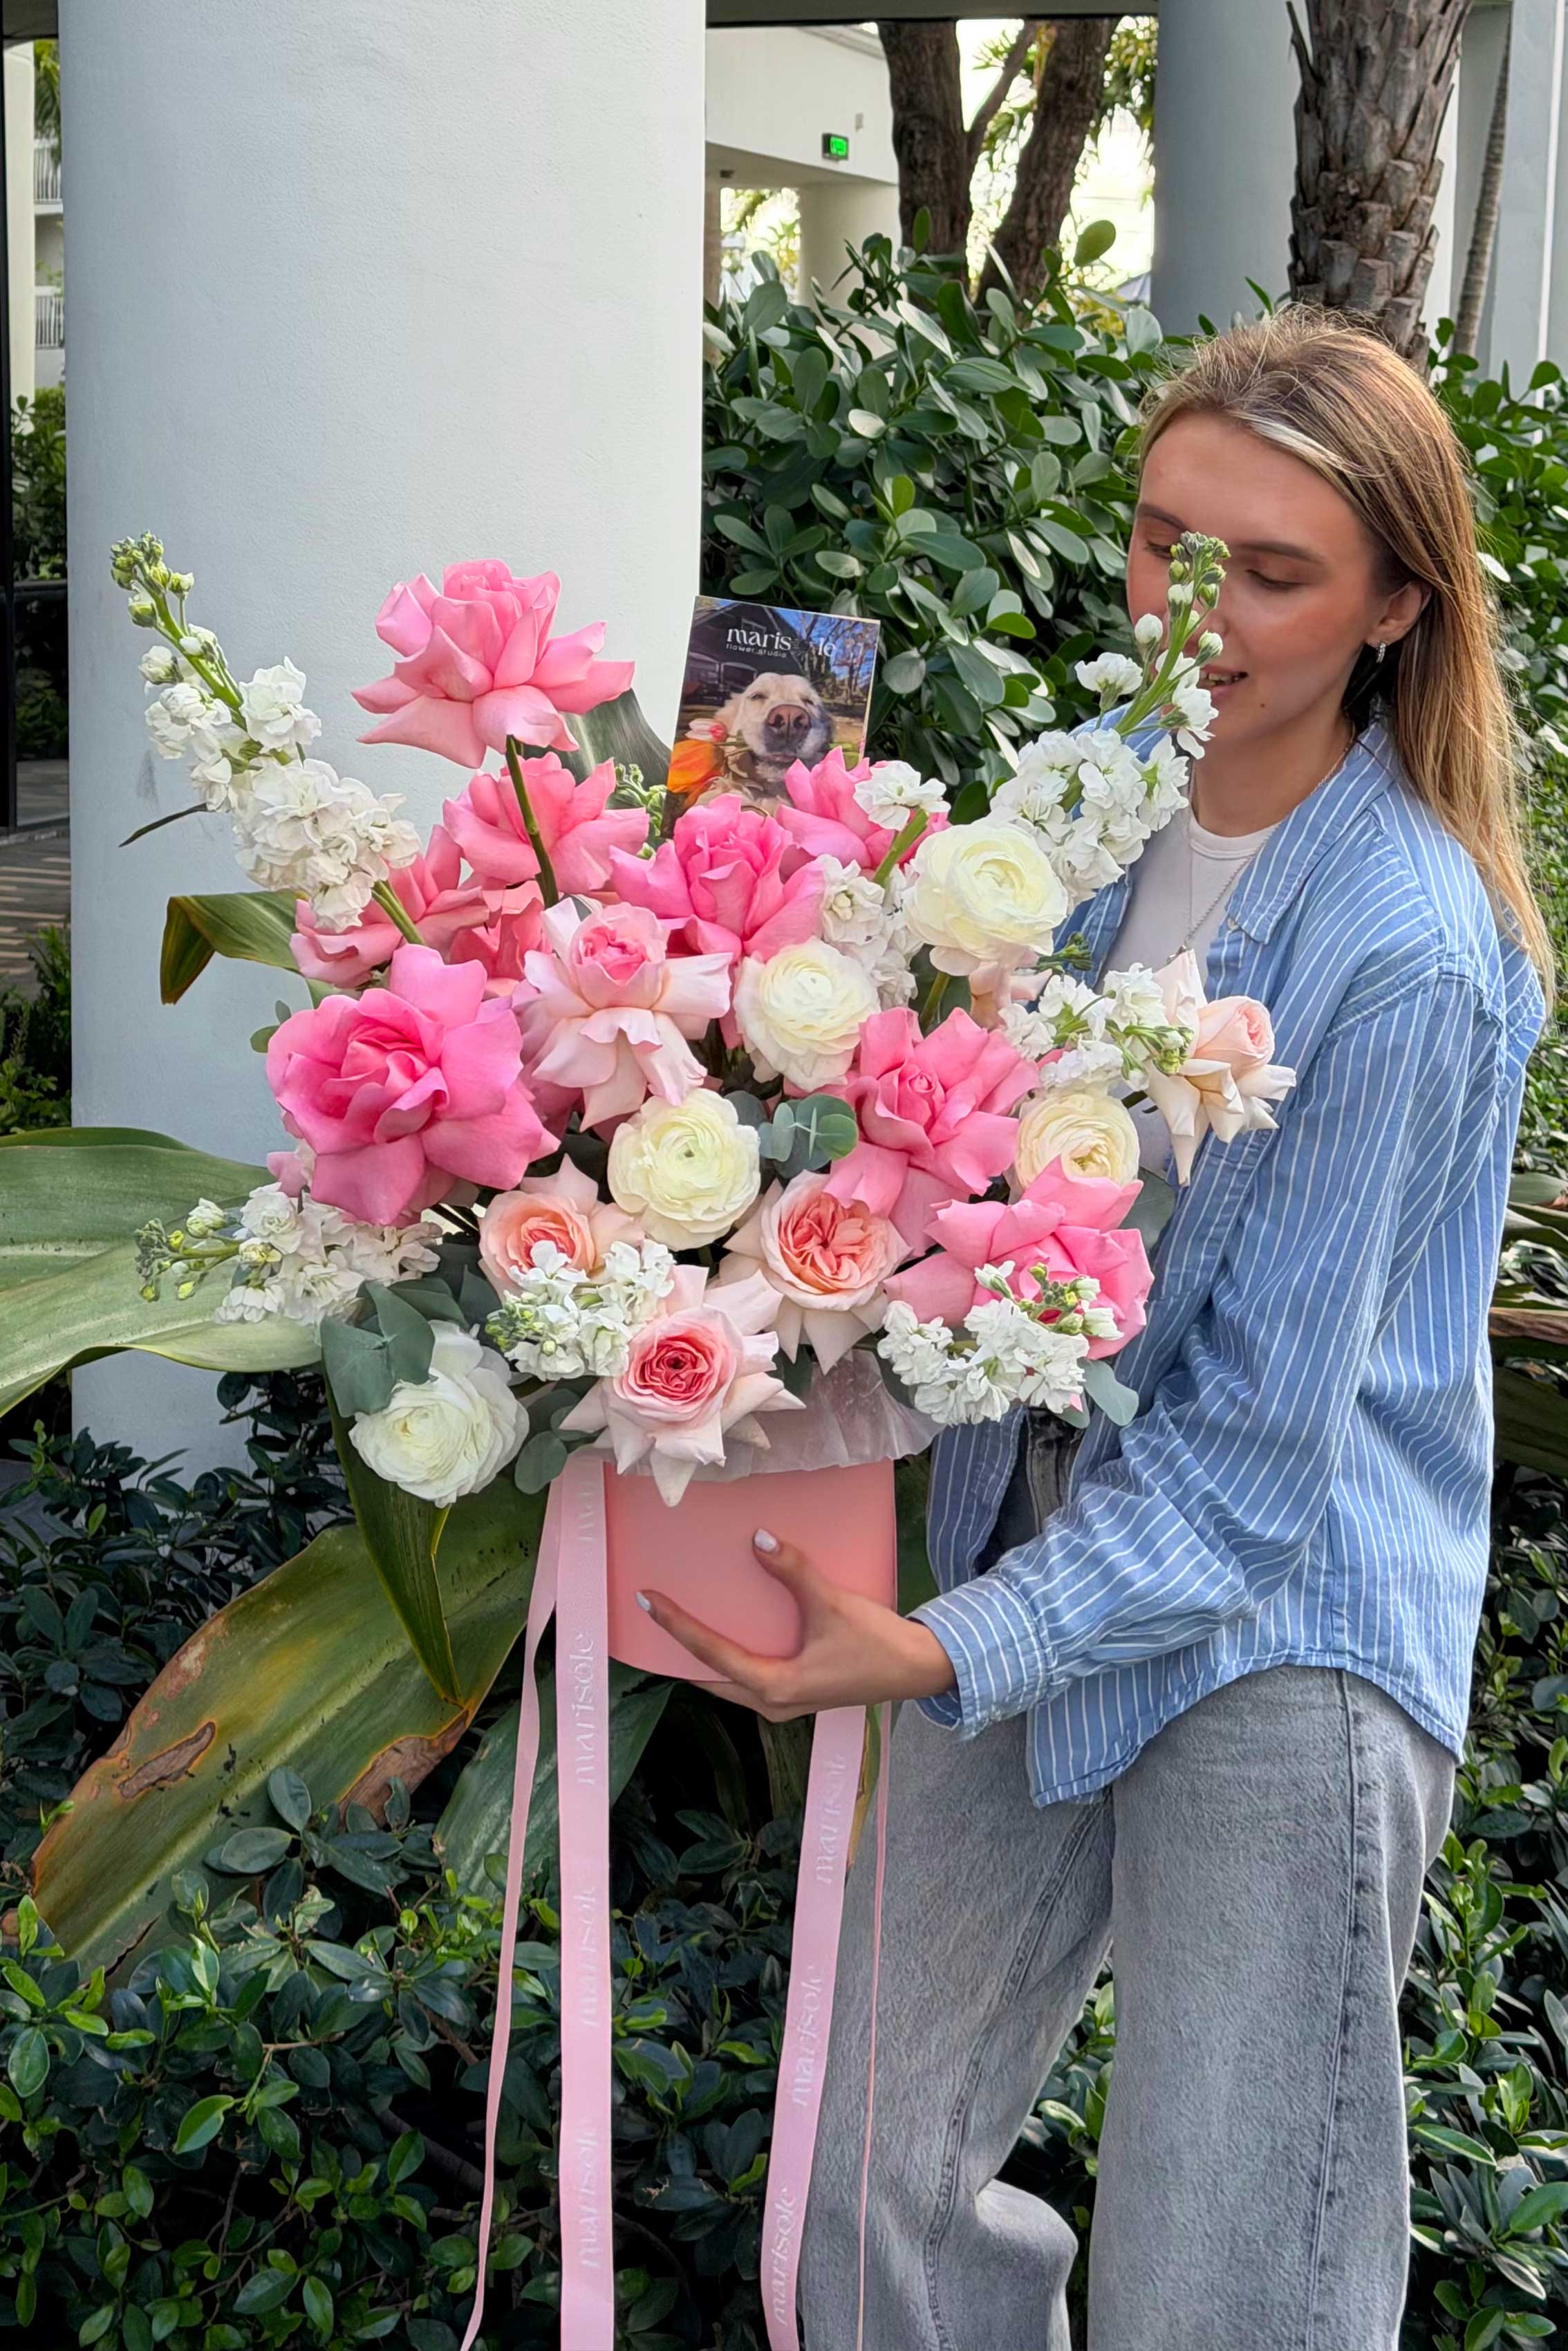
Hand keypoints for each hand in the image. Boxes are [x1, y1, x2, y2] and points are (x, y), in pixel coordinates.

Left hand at [638, 1528, 957, 1720]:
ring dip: (703, 1659)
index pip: (711, 1655)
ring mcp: (785, 1704)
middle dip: (678, 1651)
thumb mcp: (833, 1603)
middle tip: (652, 1617)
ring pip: (728, 1684)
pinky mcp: (798, 1696)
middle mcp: (773, 1703)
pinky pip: (747, 1680)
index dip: (677, 1626)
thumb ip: (794, 1571)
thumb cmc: (876, 1643)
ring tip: (678, 1628)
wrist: (918, 1670)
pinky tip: (726, 1638)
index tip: (648, 1602)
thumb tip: (759, 1538)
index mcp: (775, 1686)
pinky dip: (728, 1661)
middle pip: (710, 1677)